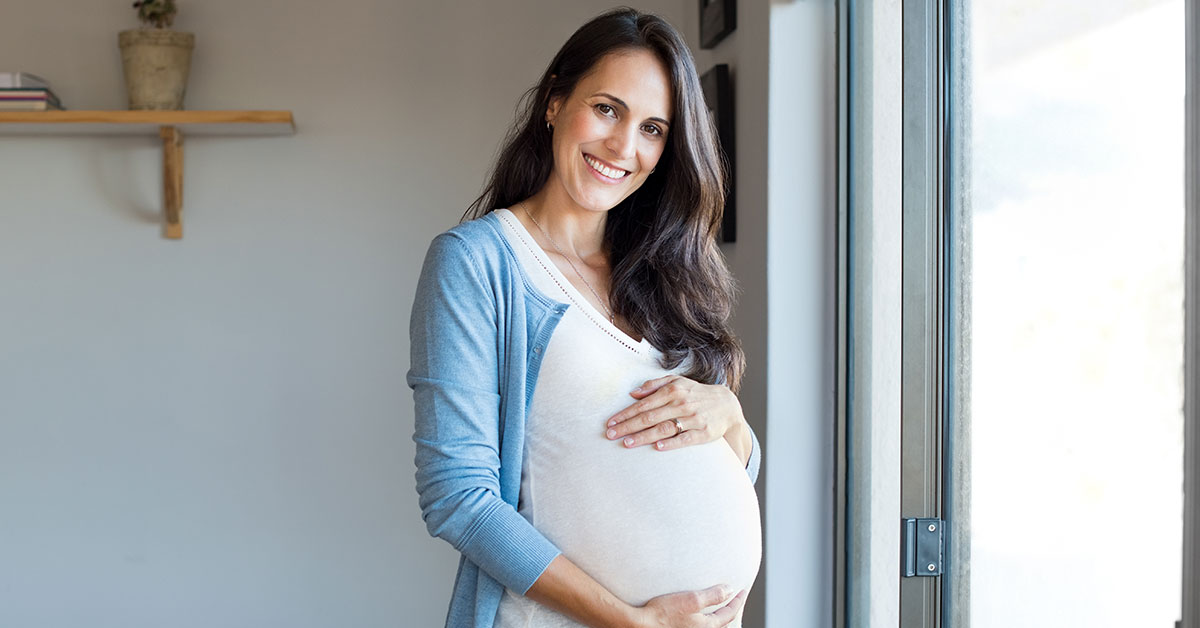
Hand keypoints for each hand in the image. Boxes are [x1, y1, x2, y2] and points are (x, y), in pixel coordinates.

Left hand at [604, 375, 747, 457]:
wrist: (726, 405)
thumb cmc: (696, 394)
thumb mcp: (677, 382)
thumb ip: (655, 385)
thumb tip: (633, 393)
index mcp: (673, 391)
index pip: (644, 404)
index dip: (626, 414)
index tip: (611, 422)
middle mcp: (682, 403)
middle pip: (650, 417)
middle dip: (628, 426)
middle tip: (611, 434)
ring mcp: (693, 418)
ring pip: (664, 428)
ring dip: (644, 436)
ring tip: (627, 443)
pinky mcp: (704, 432)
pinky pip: (685, 438)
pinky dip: (672, 443)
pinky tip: (658, 447)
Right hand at [634, 585, 746, 627]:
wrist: (640, 625)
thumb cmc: (663, 613)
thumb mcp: (692, 599)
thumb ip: (713, 595)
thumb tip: (730, 590)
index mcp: (707, 626)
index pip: (728, 613)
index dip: (737, 601)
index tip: (742, 591)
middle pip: (723, 623)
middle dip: (731, 611)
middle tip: (736, 600)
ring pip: (711, 626)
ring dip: (719, 617)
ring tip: (721, 608)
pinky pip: (700, 627)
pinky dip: (706, 620)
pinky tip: (700, 615)